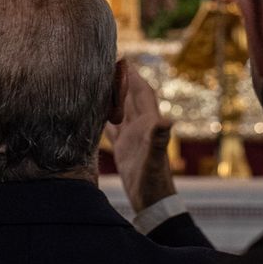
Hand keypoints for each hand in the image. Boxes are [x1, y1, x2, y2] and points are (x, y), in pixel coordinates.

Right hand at [105, 69, 177, 213]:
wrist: (152, 203)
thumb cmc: (154, 182)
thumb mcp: (154, 161)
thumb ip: (159, 141)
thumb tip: (168, 121)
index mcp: (150, 125)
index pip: (142, 94)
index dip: (134, 77)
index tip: (124, 60)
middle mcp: (142, 128)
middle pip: (131, 98)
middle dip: (122, 81)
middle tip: (107, 64)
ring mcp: (132, 138)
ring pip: (121, 110)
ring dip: (113, 96)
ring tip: (98, 81)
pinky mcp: (123, 149)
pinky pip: (112, 128)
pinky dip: (104, 117)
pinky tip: (94, 111)